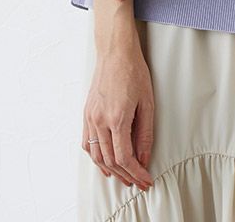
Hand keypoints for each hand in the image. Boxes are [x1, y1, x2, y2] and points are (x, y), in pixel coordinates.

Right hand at [82, 42, 154, 190]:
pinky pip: (87, 142)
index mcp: (117, 118)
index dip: (136, 173)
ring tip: (123, 177)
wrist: (115, 52)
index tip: (146, 180)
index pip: (125, 158)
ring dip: (110, 170)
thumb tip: (144, 157)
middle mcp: (100, 120)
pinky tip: (105, 162)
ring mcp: (90, 117)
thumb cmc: (133, 72)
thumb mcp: (147, 103)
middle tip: (138, 182)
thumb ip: (145, 133)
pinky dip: (96, 157)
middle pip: (110, 160)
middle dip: (125, 175)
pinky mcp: (86, 113)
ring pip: (96, 155)